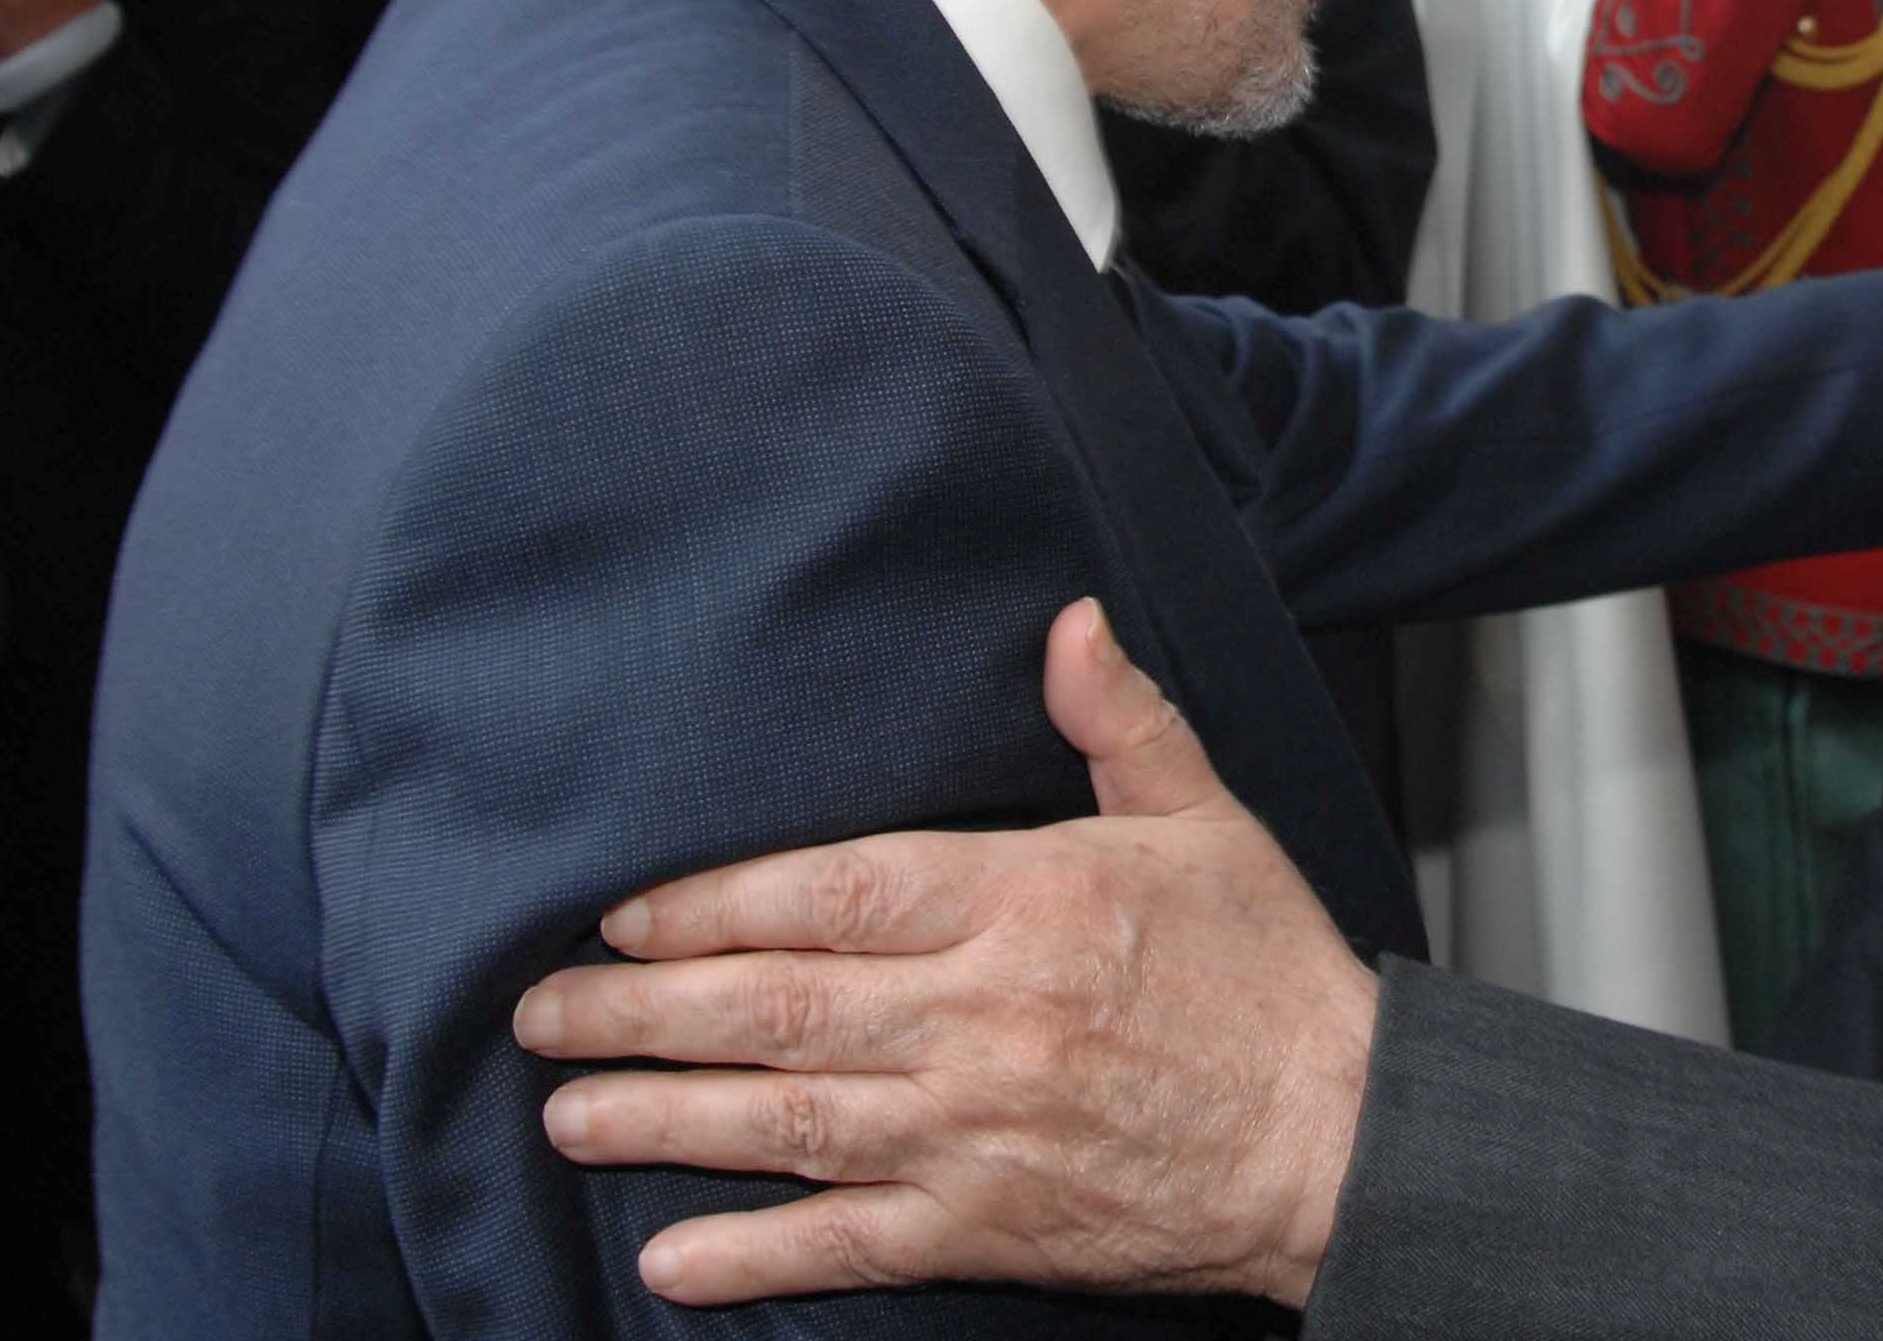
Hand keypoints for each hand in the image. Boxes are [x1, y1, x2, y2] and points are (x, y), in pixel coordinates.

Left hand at [516, 599, 1372, 1308]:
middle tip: (542, 1013)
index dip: (713, 901)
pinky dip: (755, 1256)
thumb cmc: (1270, 977)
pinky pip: (849, 1246)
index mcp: (1028, 904)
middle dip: (642, 1011)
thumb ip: (1121, 723)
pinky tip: (672, 1259)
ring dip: (664, 1121)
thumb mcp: (1206, 821)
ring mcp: (978, 1133)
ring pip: (789, 1122)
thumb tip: (1070, 624)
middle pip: (777, 1008)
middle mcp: (985, 1018)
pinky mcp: (992, 1228)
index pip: (834, 893)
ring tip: (568, 1112)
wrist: (1340, 1138)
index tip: (625, 911)